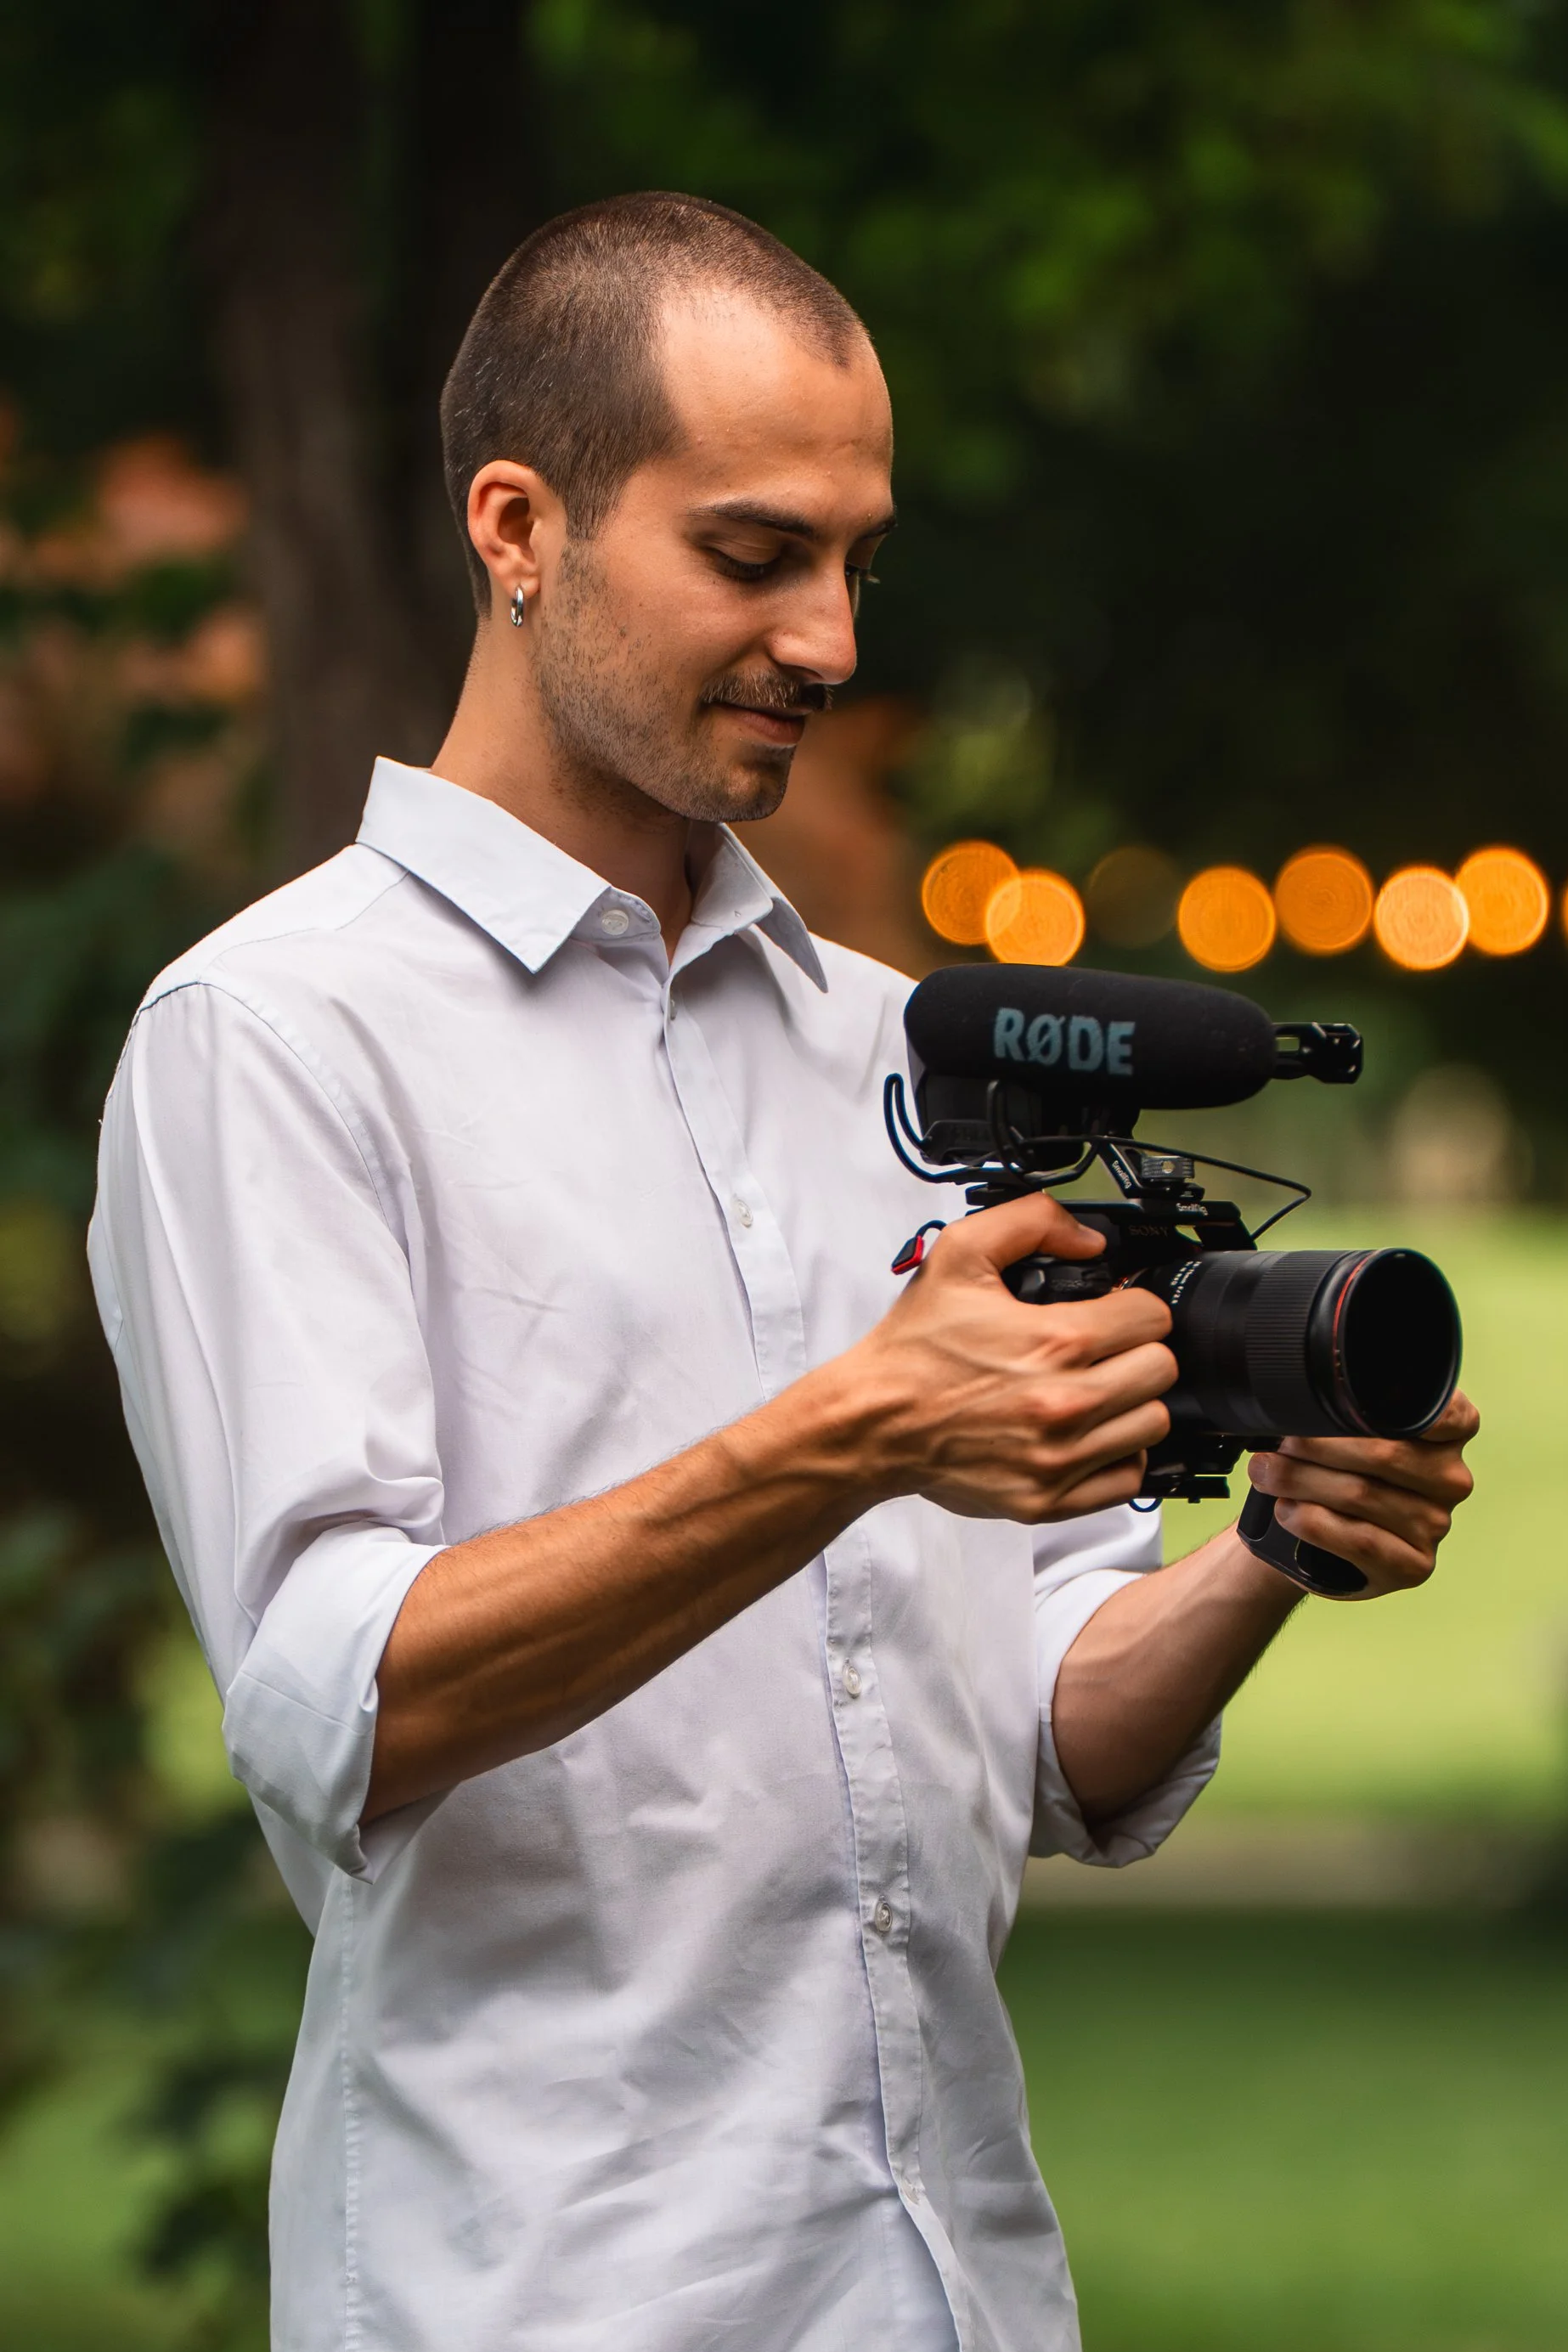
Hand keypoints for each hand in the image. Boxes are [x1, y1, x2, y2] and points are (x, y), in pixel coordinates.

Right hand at [848, 1191, 1176, 1523]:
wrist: (872, 1422)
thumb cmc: (914, 1349)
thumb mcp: (959, 1254)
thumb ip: (1031, 1222)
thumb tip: (1089, 1240)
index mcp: (1055, 1341)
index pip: (1152, 1317)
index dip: (1133, 1305)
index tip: (1111, 1312)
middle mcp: (1065, 1403)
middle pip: (1161, 1370)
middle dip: (1136, 1350)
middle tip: (1103, 1349)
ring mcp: (1060, 1458)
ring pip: (1151, 1424)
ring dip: (1130, 1402)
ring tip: (1093, 1390)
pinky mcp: (1049, 1499)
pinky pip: (1126, 1479)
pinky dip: (1115, 1455)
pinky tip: (1085, 1433)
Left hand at [1246, 1390, 1479, 1599]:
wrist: (1316, 1537)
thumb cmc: (1335, 1471)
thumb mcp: (1346, 1432)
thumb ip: (1344, 1411)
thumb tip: (1296, 1402)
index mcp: (1448, 1434)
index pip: (1446, 1412)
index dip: (1393, 1407)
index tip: (1340, 1404)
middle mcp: (1451, 1479)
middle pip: (1385, 1453)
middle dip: (1317, 1446)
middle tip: (1275, 1446)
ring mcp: (1437, 1526)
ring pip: (1363, 1495)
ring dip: (1302, 1481)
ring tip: (1266, 1474)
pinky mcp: (1415, 1567)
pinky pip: (1360, 1540)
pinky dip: (1314, 1523)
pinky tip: (1287, 1511)